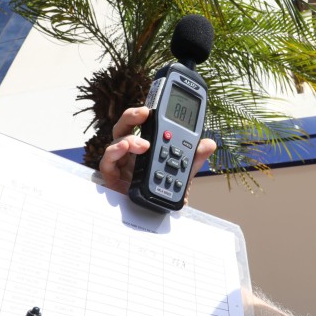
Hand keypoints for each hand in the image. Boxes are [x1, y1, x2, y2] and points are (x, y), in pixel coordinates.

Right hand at [98, 106, 216, 196]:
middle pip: (125, 126)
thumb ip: (195, 157)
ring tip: (143, 144)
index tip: (154, 104)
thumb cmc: (166, 188)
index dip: (145, 110)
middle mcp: (132, 150)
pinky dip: (114, 153)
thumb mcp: (186, 170)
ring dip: (128, 139)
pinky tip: (124, 149)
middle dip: (132, 116)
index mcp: (148, 143)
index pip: (144, 122)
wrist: (160, 211)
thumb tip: (208, 144)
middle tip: (144, 113)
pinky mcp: (113, 177)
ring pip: (116, 141)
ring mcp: (122, 163)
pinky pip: (107, 163)